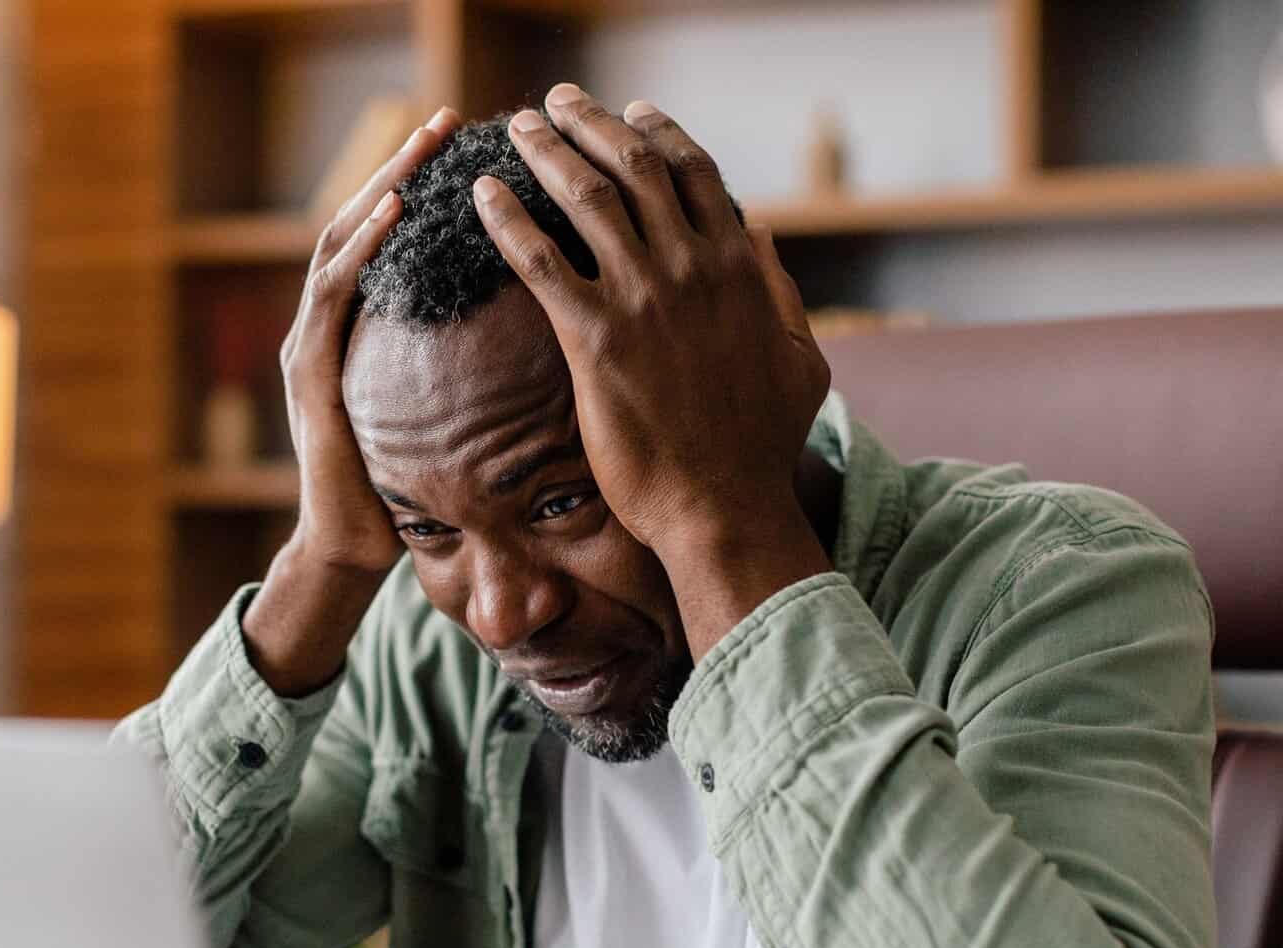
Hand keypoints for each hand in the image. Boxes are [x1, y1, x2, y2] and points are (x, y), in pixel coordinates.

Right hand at [244, 106, 460, 695]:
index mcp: (369, 328)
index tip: (473, 143)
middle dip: (404, 166)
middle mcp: (333, 323)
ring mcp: (313, 344)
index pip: (397, 238)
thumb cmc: (410, 488)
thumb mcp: (451, 413)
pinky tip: (389, 216)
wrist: (352, 548)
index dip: (429, 186)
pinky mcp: (310, 373)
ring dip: (379, 192)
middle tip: (444, 121)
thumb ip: (472, 365)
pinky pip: (331, 296)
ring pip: (340, 244)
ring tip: (417, 152)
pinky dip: (358, 250)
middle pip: (367, 222)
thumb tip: (550, 329)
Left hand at [472, 87, 831, 575]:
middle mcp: (692, 268)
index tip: (631, 111)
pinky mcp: (596, 340)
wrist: (724, 508)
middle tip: (556, 104)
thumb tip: (760, 238)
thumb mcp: (800, 359)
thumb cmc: (762, 446)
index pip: (696, 171)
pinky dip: (507, 219)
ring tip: (516, 129)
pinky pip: (540, 260)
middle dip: (592, 123)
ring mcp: (643, 299)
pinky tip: (482, 195)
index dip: (659, 132)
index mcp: (740, 266)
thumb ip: (779, 293)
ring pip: (585, 196)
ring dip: (545, 151)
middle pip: (634, 165)